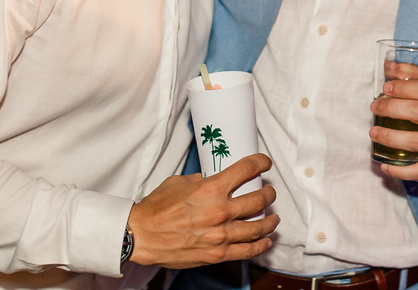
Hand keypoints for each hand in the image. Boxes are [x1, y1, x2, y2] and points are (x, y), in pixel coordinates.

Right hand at [128, 153, 277, 267]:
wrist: (143, 235)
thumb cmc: (157, 208)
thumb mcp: (178, 182)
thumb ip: (198, 181)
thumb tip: (208, 181)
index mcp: (211, 189)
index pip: (246, 170)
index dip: (260, 163)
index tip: (265, 162)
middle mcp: (220, 211)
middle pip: (258, 199)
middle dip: (268, 193)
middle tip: (269, 192)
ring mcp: (221, 234)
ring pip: (258, 227)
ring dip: (270, 220)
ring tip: (273, 217)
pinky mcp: (218, 254)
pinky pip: (247, 250)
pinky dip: (260, 245)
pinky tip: (266, 241)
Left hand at [370, 78, 417, 180]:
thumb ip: (417, 75)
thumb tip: (388, 66)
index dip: (404, 88)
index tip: (386, 88)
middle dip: (391, 109)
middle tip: (375, 106)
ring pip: (416, 142)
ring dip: (390, 137)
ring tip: (374, 132)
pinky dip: (401, 171)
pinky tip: (385, 166)